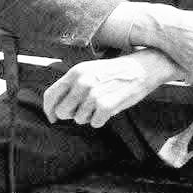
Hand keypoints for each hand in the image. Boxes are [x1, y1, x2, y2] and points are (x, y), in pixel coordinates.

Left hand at [44, 49, 176, 127]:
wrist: (143, 68)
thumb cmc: (116, 71)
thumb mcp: (90, 70)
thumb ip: (72, 85)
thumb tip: (57, 108)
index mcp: (75, 72)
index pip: (50, 95)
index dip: (49, 110)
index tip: (53, 117)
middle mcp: (82, 83)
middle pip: (63, 112)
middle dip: (72, 114)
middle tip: (86, 108)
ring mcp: (94, 95)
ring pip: (79, 119)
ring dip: (90, 116)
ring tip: (102, 103)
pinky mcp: (106, 106)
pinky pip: (94, 123)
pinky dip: (101, 120)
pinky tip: (109, 108)